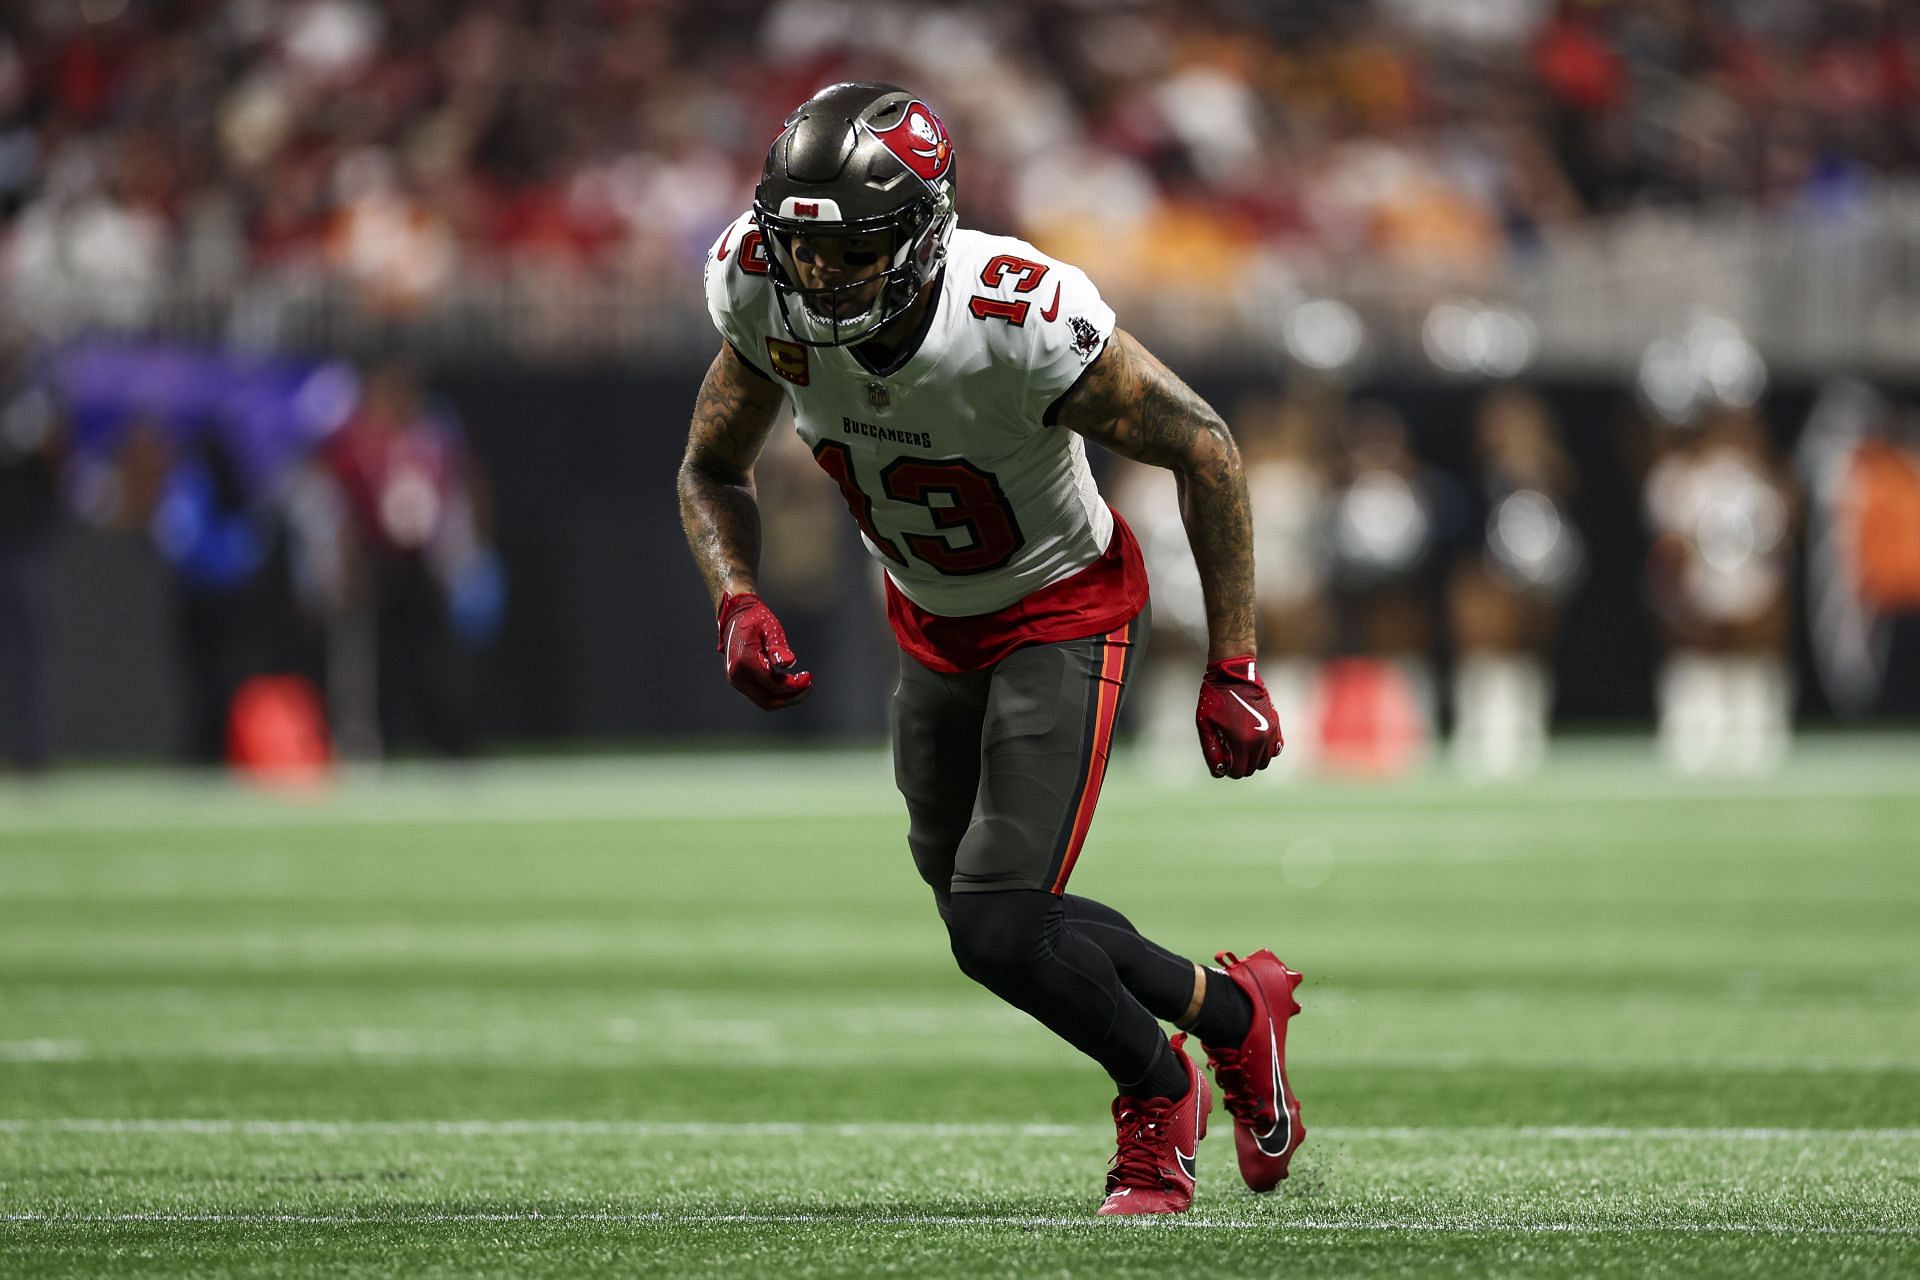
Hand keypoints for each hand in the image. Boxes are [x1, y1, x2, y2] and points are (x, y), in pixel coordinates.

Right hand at [716, 592, 813, 709]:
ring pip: (764, 701)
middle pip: (769, 701)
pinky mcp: (740, 681)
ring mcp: (737, 681)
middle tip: (808, 686)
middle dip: (791, 697)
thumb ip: (778, 647)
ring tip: (801, 685)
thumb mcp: (770, 628)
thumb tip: (789, 663)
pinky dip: (776, 693)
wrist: (735, 616)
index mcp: (744, 662)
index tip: (809, 677)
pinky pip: (760, 695)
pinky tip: (789, 682)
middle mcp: (737, 676)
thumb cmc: (756, 619)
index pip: (774, 685)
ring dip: (785, 697)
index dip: (794, 686)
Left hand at [1196, 655, 1282, 777]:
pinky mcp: (1276, 724)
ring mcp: (1270, 731)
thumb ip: (1211, 750)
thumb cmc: (1215, 698)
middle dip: (1239, 765)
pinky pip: (1276, 749)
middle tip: (1228, 751)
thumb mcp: (1205, 724)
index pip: (1238, 772)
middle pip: (1252, 768)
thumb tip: (1219, 772)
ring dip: (1253, 759)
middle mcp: (1259, 739)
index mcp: (1240, 740)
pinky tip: (1253, 740)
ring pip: (1265, 761)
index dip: (1228, 770)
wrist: (1234, 673)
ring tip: (1239, 745)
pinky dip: (1265, 750)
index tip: (1222, 759)